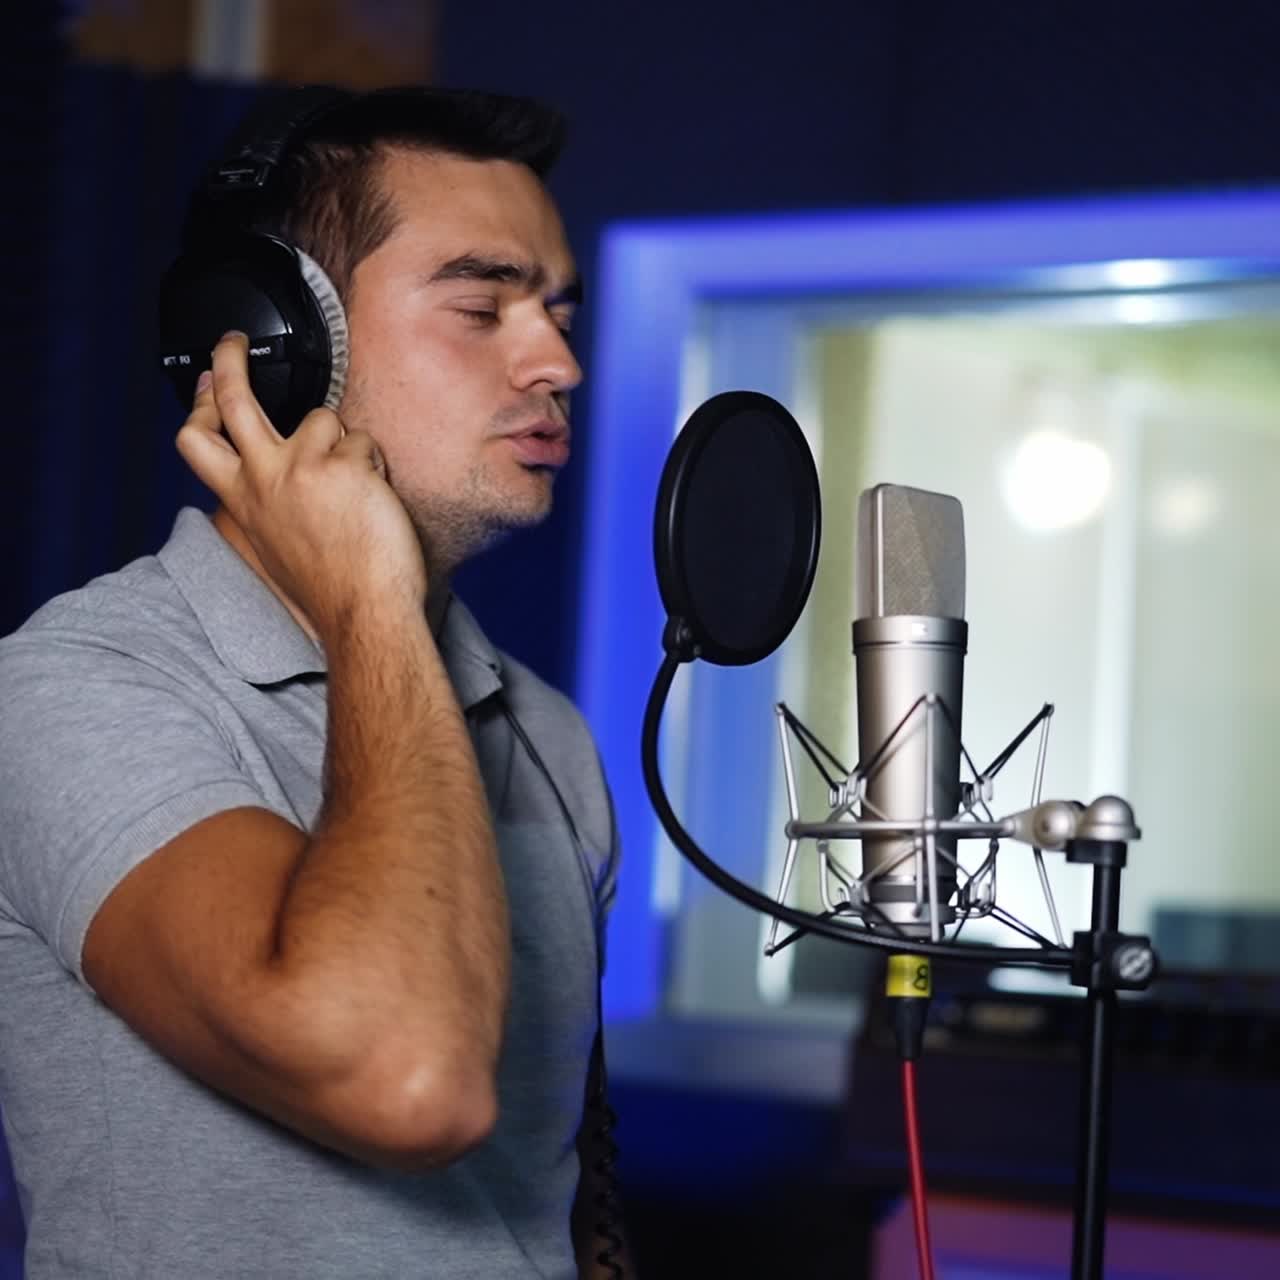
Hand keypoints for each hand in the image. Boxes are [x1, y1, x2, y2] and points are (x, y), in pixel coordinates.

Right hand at [176, 332, 427, 637]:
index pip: (196, 441)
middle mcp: (264, 477)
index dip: (198, 406)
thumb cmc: (329, 586)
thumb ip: (265, 502)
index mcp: (243, 499)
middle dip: (226, 360)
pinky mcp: (343, 465)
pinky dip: (376, 468)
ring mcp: (302, 468)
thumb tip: (263, 472)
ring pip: (322, 418)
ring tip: (356, 489)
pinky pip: (366, 444)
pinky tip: (376, 503)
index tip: (203, 382)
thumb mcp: (273, 545)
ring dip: (346, 445)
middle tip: (232, 341)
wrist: (363, 611)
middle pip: (233, 399)